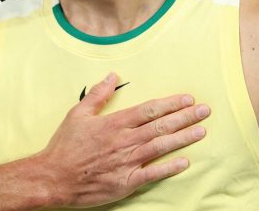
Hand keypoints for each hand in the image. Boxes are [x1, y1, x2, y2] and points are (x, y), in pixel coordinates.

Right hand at [38, 73, 209, 207]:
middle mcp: (124, 140)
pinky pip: (153, 174)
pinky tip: (185, 161)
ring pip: (161, 146)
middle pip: (160, 125)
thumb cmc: (65, 146)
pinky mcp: (126, 182)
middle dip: (185, 117)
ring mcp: (127, 162)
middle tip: (205, 111)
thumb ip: (98, 95)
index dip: (170, 103)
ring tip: (201, 131)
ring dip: (183, 138)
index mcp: (114, 123)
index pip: (149, 109)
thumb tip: (112, 75)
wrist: (54, 178)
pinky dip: (170, 167)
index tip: (187, 99)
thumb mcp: (78, 114)